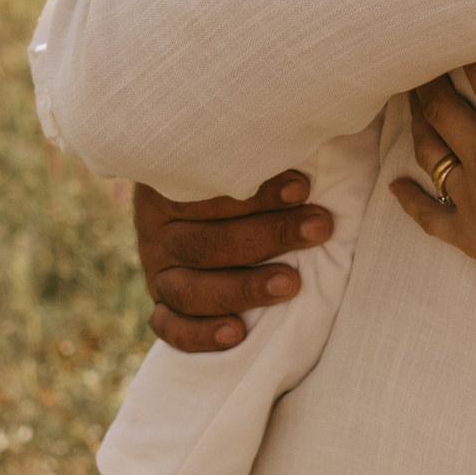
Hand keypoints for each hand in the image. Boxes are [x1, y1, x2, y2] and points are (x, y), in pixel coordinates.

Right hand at [134, 172, 334, 352]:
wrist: (192, 202)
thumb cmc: (235, 170)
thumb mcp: (235, 155)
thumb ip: (258, 155)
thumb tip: (305, 139)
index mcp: (168, 187)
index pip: (206, 194)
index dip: (257, 193)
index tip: (302, 187)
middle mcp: (157, 232)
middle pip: (205, 243)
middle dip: (268, 236)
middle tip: (318, 228)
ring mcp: (157, 272)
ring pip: (191, 290)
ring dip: (244, 288)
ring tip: (292, 283)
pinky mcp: (162, 304)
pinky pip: (171, 328)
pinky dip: (199, 335)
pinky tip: (236, 334)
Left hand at [391, 42, 475, 338]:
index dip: (473, 45)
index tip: (459, 18)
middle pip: (444, 110)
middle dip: (430, 79)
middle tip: (416, 52)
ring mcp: (472, 203)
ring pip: (431, 153)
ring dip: (418, 124)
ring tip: (409, 100)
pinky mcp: (471, 239)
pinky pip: (430, 216)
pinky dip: (411, 199)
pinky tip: (395, 188)